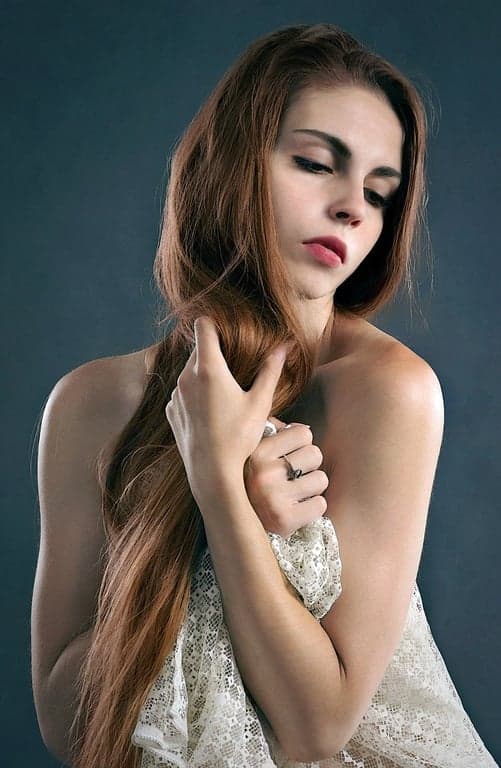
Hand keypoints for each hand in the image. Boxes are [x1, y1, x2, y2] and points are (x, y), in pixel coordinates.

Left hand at [165, 316, 289, 502]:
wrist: (212, 473)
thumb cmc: (239, 437)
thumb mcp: (260, 403)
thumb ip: (270, 370)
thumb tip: (285, 345)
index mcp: (208, 368)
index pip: (203, 326)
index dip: (214, 323)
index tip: (228, 331)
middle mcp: (186, 377)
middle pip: (198, 349)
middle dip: (214, 353)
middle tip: (235, 368)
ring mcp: (175, 394)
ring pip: (189, 372)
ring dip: (204, 376)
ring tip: (224, 395)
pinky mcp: (171, 411)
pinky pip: (182, 392)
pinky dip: (194, 395)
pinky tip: (211, 413)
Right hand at [244, 417, 328, 537]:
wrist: (236, 525)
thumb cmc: (251, 483)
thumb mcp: (253, 453)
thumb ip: (274, 433)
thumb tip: (302, 428)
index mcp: (257, 452)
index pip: (304, 434)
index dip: (300, 446)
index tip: (288, 457)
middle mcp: (263, 473)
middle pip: (315, 454)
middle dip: (308, 466)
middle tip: (292, 478)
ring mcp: (273, 497)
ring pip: (321, 479)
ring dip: (312, 488)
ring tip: (293, 494)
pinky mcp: (284, 520)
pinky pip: (320, 504)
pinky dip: (312, 508)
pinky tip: (296, 510)